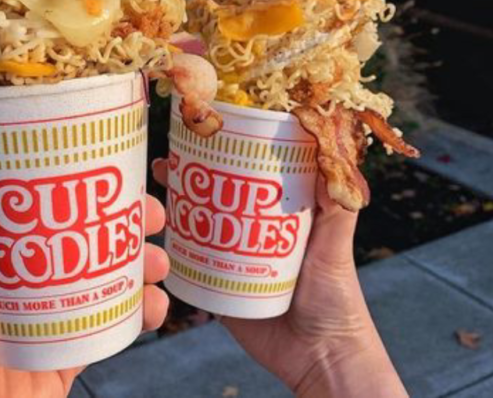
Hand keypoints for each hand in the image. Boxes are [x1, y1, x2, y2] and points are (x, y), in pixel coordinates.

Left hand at [0, 155, 169, 397]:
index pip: (53, 197)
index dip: (88, 180)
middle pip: (91, 233)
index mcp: (0, 237)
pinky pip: (115, 327)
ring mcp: (51, 311)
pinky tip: (154, 305)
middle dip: (128, 220)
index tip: (117, 165)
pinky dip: (143, 313)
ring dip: (145, 262)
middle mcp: (29, 269)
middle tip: (152, 214)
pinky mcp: (67, 351)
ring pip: (111, 276)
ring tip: (158, 261)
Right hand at [152, 159, 406, 397]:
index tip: (209, 135)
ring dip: (176, 208)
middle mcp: (250, 234)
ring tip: (158, 190)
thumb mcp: (336, 248)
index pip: (249, 177)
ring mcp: (231, 260)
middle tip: (170, 161)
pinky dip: (171, 249)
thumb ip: (338, 209)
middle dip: (191, 178)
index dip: (227, 155)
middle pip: (216, 197)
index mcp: (277, 217)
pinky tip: (156, 233)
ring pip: (197, 227)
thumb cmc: (338, 301)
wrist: (320, 359)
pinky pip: (189, 265)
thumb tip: (334, 157)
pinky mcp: (216, 288)